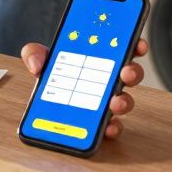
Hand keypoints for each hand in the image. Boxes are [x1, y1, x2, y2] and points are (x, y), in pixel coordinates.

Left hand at [21, 38, 148, 138]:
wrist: (41, 110)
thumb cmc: (48, 79)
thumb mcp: (39, 60)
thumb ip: (34, 53)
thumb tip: (37, 64)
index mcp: (96, 60)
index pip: (121, 49)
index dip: (134, 45)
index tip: (138, 43)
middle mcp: (106, 81)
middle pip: (128, 74)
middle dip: (132, 72)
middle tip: (126, 71)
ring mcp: (105, 102)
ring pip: (124, 100)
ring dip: (124, 101)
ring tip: (114, 102)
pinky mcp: (100, 124)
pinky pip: (112, 126)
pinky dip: (112, 127)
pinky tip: (108, 127)